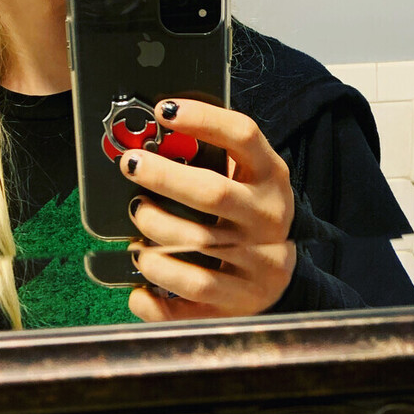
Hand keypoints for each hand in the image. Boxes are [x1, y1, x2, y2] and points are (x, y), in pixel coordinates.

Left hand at [120, 99, 295, 320]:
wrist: (282, 280)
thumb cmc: (249, 217)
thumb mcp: (246, 181)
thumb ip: (212, 160)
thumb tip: (153, 134)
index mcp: (271, 178)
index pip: (243, 136)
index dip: (203, 118)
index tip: (163, 110)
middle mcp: (269, 219)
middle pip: (214, 193)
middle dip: (164, 176)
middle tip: (131, 165)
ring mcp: (258, 264)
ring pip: (196, 250)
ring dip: (154, 232)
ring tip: (137, 220)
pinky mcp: (239, 303)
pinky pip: (189, 298)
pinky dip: (155, 294)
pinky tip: (139, 283)